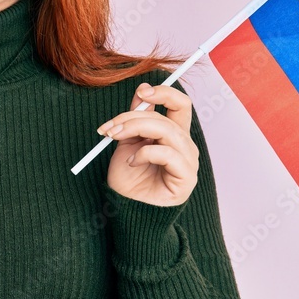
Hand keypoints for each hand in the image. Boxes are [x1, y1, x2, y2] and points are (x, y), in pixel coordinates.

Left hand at [99, 82, 199, 206]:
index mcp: (174, 134)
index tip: (141, 92)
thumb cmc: (129, 178)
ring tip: (114, 139)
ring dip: (135, 129)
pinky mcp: (186, 178)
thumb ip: (136, 118)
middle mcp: (184, 145)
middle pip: (171, 115)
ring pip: (167, 131)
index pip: (180, 104)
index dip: (163, 93)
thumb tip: (142, 89)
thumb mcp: (127, 141)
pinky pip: (168, 154)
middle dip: (134, 116)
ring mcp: (188, 161)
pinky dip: (145, 153)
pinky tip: (132, 162)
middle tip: (110, 127)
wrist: (127, 209)